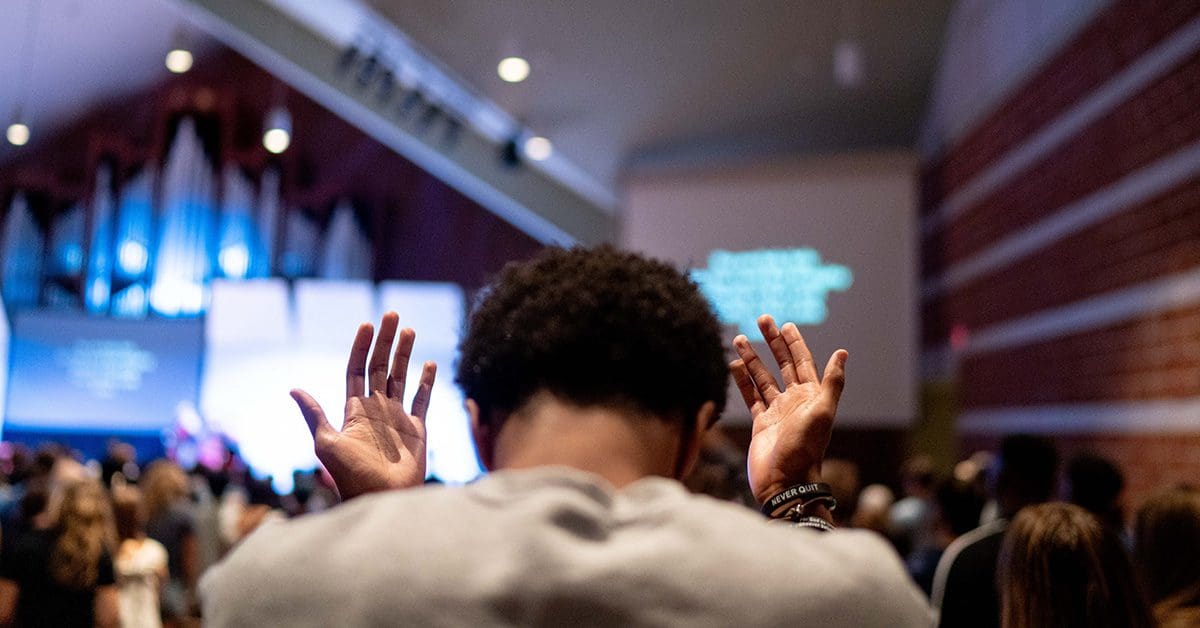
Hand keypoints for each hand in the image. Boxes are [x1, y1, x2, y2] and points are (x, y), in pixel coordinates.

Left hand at [290, 311, 435, 499]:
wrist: (381, 499)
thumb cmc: (351, 476)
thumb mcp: (327, 444)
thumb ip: (314, 415)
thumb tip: (293, 389)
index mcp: (354, 410)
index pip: (357, 369)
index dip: (361, 346)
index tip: (367, 325)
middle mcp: (376, 409)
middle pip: (380, 366)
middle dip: (385, 341)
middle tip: (391, 315)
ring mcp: (397, 417)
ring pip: (401, 377)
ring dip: (405, 353)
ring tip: (408, 330)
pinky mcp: (417, 429)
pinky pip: (422, 399)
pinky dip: (427, 382)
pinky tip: (429, 364)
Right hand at [730, 314, 846, 505]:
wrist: (784, 481)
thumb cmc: (805, 449)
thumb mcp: (823, 412)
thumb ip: (831, 383)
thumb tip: (842, 352)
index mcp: (812, 396)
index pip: (802, 361)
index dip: (794, 342)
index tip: (785, 325)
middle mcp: (794, 400)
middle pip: (782, 364)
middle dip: (772, 341)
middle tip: (762, 319)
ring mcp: (776, 411)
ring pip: (762, 378)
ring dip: (752, 358)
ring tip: (739, 338)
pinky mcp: (760, 423)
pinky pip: (750, 396)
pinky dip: (742, 380)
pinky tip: (733, 365)